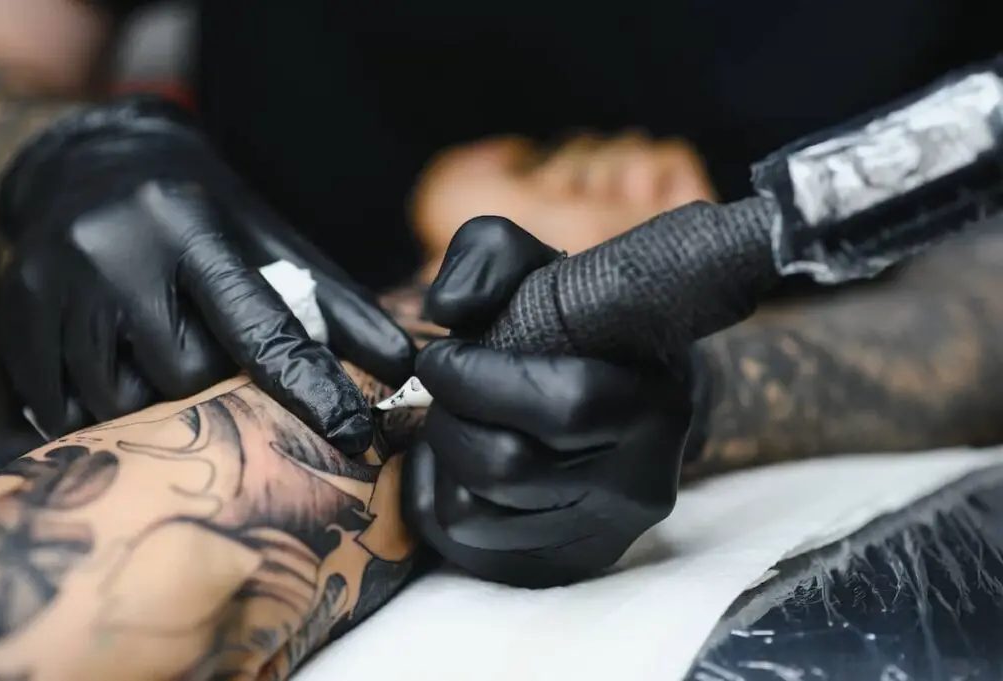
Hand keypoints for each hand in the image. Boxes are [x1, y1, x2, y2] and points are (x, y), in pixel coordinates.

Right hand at [0, 96, 413, 451]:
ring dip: (154, 403)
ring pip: (120, 397)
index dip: (310, 387)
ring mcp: (59, 279)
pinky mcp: (15, 306)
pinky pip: (61, 401)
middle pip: (185, 374)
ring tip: (160, 361)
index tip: (354, 435)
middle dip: (212, 386)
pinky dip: (97, 408)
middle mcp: (122, 250)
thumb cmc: (203, 214)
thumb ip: (338, 304)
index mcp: (196, 228)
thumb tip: (405, 365)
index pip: (261, 325)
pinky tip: (114, 373)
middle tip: (213, 363)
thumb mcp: (271, 241)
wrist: (93, 164)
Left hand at [403, 217, 698, 587]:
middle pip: (505, 466)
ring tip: (454, 419)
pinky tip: (452, 460)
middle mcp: (637, 486)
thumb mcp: (544, 269)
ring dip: (440, 457)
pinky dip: (435, 498)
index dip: (477, 378)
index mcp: (653, 407)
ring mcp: (600, 535)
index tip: (441, 353)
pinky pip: (463, 548)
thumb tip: (444, 307)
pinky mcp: (562, 564)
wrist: (628, 398)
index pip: (563, 405)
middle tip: (444, 388)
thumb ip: (489, 256)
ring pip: (472, 512)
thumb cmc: (579, 328)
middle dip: (449, 416)